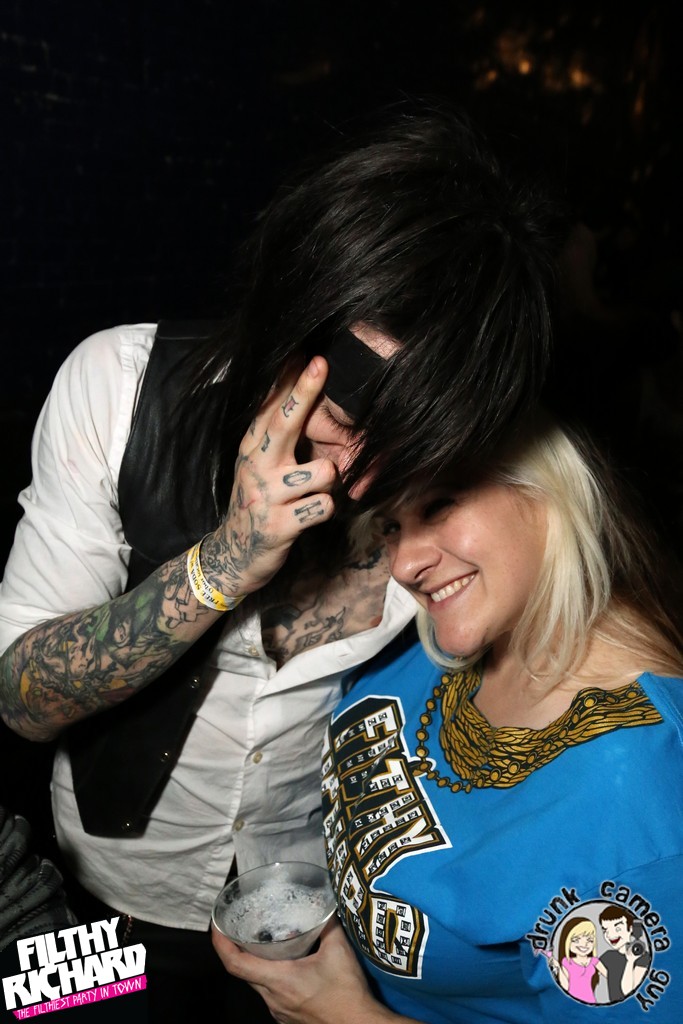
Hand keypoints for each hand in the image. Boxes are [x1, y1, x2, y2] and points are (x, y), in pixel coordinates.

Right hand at [200, 357, 336, 597]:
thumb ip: (274, 434)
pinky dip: (325, 510)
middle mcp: (256, 465)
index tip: (307, 351)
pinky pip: (324, 506)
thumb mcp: (257, 465)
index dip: (289, 379)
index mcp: (252, 447)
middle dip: (304, 392)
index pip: (271, 407)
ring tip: (314, 492)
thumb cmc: (256, 502)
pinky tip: (310, 515)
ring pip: (323, 471)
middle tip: (321, 363)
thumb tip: (292, 392)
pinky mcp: (278, 525)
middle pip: (285, 422)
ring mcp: (266, 495)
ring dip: (329, 481)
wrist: (232, 554)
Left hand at [212, 918, 394, 1023]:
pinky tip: (288, 967)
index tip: (216, 926)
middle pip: (244, 973)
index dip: (220, 944)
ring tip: (267, 944)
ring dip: (259, 965)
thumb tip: (325, 903)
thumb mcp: (339, 950)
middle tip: (240, 928)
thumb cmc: (347, 993)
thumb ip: (328, 924)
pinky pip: (272, 995)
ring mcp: (279, 1012)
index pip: (235, 964)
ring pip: (259, 984)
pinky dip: (273, 978)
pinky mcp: (288, 1018)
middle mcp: (273, 999)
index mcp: (279, 980)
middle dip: (239, 950)